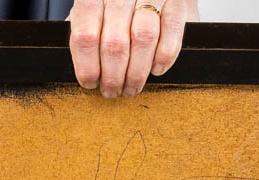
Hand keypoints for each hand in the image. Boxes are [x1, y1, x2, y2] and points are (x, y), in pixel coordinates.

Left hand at [68, 0, 198, 98]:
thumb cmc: (114, 9)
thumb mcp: (93, 17)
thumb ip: (85, 35)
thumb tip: (82, 72)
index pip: (85, 37)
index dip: (87, 67)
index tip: (91, 83)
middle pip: (114, 43)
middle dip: (113, 76)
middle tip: (113, 91)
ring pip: (143, 39)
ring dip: (137, 72)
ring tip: (132, 87)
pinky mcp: (176, 1)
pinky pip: (171, 30)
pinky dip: (164, 56)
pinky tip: (156, 69)